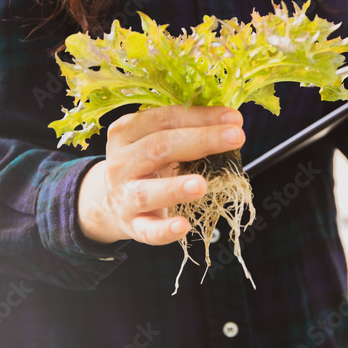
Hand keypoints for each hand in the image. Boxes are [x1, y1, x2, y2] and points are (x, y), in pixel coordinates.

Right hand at [77, 105, 244, 245]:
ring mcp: (124, 196)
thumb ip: (185, 130)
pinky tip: (183, 226)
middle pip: (159, 148)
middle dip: (200, 140)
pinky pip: (147, 230)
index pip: (165, 119)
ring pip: (147, 191)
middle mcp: (121, 163)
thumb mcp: (156, 142)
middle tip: (235, 137)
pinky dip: (164, 230)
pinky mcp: (132, 225)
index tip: (234, 118)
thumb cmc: (145, 165)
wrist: (113, 203)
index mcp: (126, 132)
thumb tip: (231, 122)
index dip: (200, 117)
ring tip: (201, 185)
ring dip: (175, 188)